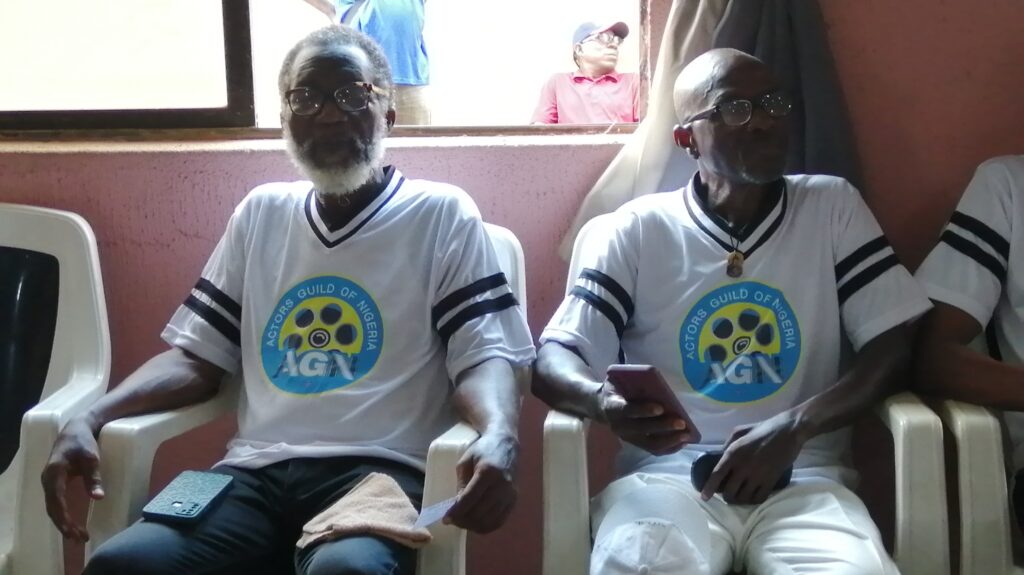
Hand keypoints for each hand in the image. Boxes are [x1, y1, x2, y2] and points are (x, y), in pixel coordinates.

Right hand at [41, 416, 104, 541]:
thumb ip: (93, 477)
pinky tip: (73, 524)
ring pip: (54, 507)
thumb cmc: (84, 442)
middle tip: (79, 539)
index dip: (64, 518)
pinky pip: (56, 503)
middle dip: (65, 525)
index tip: (73, 531)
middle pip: (53, 508)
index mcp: (54, 474)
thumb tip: (98, 497)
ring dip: (64, 523)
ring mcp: (50, 482)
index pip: (56, 501)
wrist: (76, 428)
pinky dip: (64, 515)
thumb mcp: (91, 458)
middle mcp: (48, 480)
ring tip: (78, 536)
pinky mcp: (55, 483)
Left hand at [444, 431, 517, 532]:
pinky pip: (499, 521)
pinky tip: (476, 522)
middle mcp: (502, 485)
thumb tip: (457, 507)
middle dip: (463, 520)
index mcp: (488, 472)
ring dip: (473, 525)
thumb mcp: (465, 462)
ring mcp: (510, 494)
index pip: (470, 499)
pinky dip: (485, 526)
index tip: (445, 519)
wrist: (506, 445)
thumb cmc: (482, 450)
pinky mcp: (514, 500)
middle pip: (480, 513)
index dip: (457, 512)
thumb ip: (461, 484)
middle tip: (452, 519)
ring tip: (463, 520)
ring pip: (489, 521)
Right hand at [597, 382, 692, 454]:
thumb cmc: (617, 389)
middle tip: (681, 422)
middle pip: (642, 429)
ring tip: (686, 434)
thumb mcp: (619, 379)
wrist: (602, 406)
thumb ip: (633, 380)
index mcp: (613, 406)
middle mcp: (619, 425)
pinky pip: (654, 450)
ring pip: (650, 444)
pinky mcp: (636, 444)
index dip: (643, 410)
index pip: (627, 410)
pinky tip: (682, 442)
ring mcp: (628, 437)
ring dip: (670, 440)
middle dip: (663, 426)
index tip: (660, 408)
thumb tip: (657, 382)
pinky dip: (670, 447)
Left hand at [700, 414, 804, 504]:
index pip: (716, 475)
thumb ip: (728, 444)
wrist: (789, 431)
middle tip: (727, 496)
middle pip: (729, 491)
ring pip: (743, 497)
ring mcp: (758, 475)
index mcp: (733, 452)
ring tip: (739, 498)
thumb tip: (720, 457)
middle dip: (726, 497)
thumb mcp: (740, 431)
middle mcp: (743, 466)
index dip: (709, 488)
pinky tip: (752, 498)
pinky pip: (758, 498)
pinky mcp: (771, 480)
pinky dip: (753, 501)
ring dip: (739, 500)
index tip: (704, 497)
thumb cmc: (763, 429)